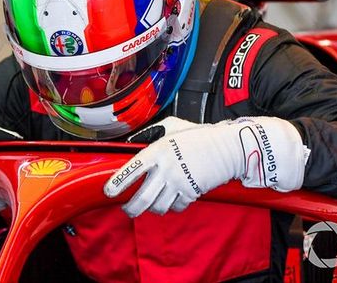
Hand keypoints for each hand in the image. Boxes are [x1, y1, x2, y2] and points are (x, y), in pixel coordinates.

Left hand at [104, 116, 308, 216]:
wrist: (227, 148)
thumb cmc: (200, 136)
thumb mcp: (173, 126)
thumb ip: (153, 132)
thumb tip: (136, 139)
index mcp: (158, 151)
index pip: (132, 170)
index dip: (118, 183)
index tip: (109, 191)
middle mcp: (166, 169)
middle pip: (141, 198)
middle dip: (131, 209)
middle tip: (128, 209)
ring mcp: (179, 183)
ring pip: (158, 207)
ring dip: (153, 208)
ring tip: (152, 203)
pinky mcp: (191, 193)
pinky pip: (175, 207)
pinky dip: (172, 206)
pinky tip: (173, 198)